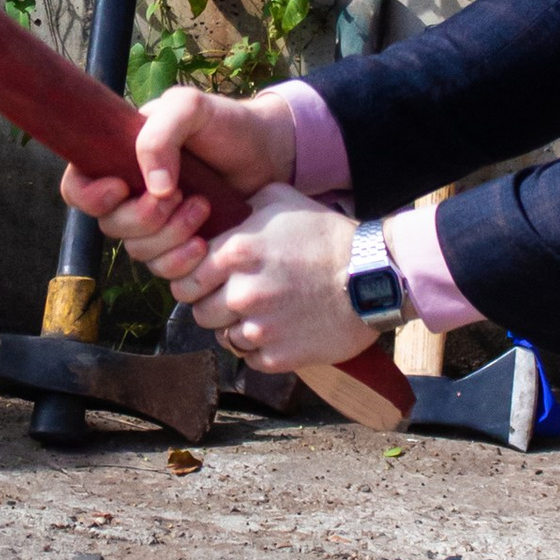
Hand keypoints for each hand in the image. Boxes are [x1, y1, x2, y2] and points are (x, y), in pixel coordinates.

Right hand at [58, 83, 295, 276]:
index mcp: (119, 157)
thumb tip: (150, 188)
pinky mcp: (181, 246)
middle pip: (109, 225)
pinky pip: (164, 270)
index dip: (89, 196)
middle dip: (143, 217)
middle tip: (179, 196)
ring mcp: (156, 223)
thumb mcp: (190, 108)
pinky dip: (182, 260)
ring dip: (169, 236)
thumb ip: (159, 136)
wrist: (270, 153)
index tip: (121, 188)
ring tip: (203, 209)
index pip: (77, 187)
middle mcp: (131, 192)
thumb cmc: (226, 123)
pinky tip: (205, 243)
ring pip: (137, 250)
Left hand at [171, 182, 376, 373]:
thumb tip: (222, 208)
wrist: (374, 275)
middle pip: (200, 312)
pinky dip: (259, 350)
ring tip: (260, 316)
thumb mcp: (283, 200)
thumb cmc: (329, 235)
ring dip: (235, 329)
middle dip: (213, 306)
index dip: (195, 281)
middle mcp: (242, 292)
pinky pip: (249, 359)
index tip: (208, 281)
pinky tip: (278, 332)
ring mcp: (260, 328)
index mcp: (236, 253)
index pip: (185, 279)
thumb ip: (244, 204)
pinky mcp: (278, 356)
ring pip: (223, 338)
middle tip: (234, 300)